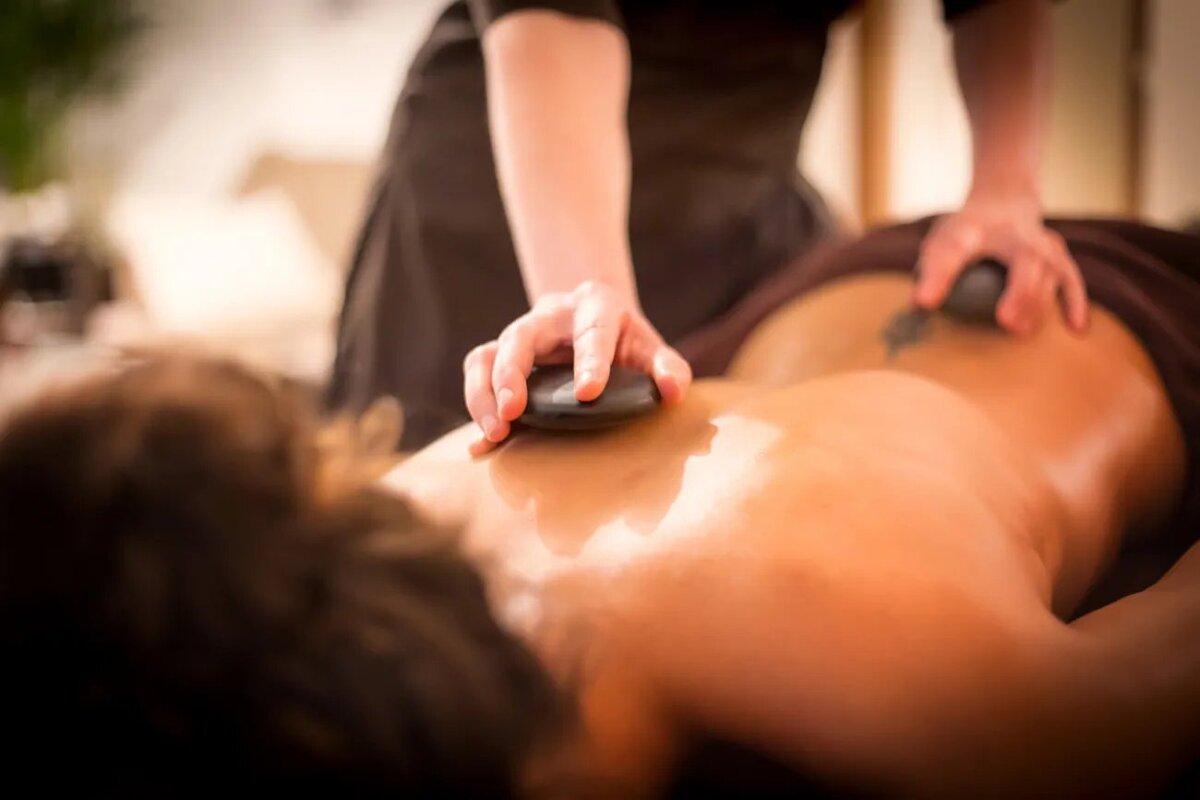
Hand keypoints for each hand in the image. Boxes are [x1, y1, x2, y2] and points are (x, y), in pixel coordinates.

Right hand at [462, 280, 691, 454]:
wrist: (594, 322)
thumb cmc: (627, 344)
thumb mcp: (652, 351)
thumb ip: (668, 369)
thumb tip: (674, 393)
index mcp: (596, 306)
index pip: (592, 330)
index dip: (590, 360)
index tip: (588, 393)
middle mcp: (550, 316)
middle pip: (521, 335)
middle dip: (514, 372)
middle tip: (514, 411)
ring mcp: (520, 335)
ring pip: (488, 355)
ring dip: (485, 394)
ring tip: (495, 433)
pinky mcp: (499, 356)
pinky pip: (477, 373)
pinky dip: (476, 406)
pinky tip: (483, 443)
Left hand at [914, 189, 1087, 334]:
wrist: (1004, 205)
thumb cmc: (969, 231)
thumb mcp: (946, 243)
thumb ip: (934, 272)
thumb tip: (919, 305)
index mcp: (1001, 233)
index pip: (987, 255)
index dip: (985, 282)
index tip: (988, 315)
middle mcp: (1032, 239)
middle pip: (1034, 268)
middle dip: (1024, 297)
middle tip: (1009, 327)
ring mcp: (1051, 249)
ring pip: (1053, 277)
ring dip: (1041, 306)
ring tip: (1022, 334)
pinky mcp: (1062, 261)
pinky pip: (1072, 282)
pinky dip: (1076, 304)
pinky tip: (1077, 331)